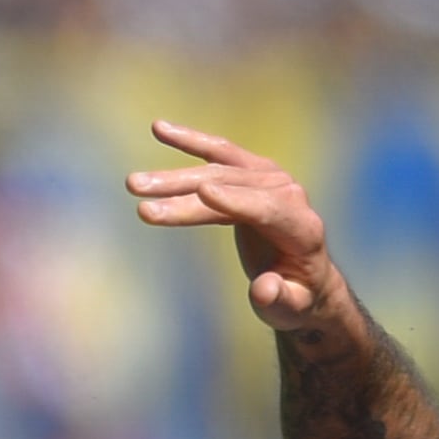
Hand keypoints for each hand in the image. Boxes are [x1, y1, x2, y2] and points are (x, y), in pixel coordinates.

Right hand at [124, 120, 339, 330]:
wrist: (305, 276)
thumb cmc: (296, 297)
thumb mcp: (291, 309)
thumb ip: (278, 299)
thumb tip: (262, 289)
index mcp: (302, 229)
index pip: (267, 209)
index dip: (236, 201)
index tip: (202, 193)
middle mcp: (289, 196)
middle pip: (231, 190)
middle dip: (185, 197)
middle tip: (142, 206)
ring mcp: (270, 179)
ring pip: (217, 173)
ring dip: (173, 177)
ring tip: (132, 184)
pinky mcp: (251, 173)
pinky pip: (217, 154)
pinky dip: (189, 141)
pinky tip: (158, 128)